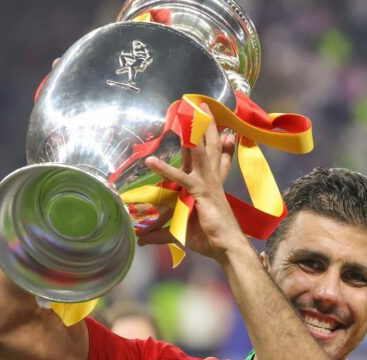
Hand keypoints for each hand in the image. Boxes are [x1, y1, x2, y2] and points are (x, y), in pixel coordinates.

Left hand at [138, 103, 241, 260]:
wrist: (226, 248)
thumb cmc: (209, 239)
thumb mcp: (180, 232)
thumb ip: (159, 233)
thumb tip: (140, 240)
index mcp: (213, 186)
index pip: (218, 160)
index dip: (221, 144)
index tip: (225, 129)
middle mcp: (212, 180)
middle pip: (210, 146)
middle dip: (208, 125)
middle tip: (204, 104)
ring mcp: (206, 184)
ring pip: (199, 152)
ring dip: (192, 131)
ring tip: (186, 112)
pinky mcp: (199, 193)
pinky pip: (180, 178)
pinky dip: (165, 170)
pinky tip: (151, 162)